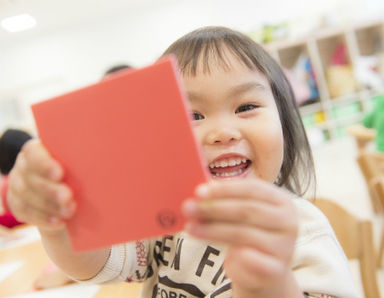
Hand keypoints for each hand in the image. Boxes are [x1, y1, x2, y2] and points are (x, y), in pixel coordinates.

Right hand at [7, 140, 75, 231]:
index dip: (44, 164)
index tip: (60, 174)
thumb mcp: (79, 167)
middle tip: (68, 198)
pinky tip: (59, 222)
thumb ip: (80, 163)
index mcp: (37, 150)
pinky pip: (24, 213)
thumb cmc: (79, 175)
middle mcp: (23, 166)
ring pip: (26, 197)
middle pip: (30, 179)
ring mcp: (17, 186)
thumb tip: (96, 165)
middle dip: (50, 190)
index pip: (34, 153)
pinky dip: (43, 219)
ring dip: (49, 206)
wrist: (68, 197)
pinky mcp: (17, 204)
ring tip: (69, 212)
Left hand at [182, 179, 300, 296]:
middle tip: (188, 208)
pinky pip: (249, 259)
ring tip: (190, 227)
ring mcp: (285, 246)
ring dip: (212, 230)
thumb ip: (225, 202)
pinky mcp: (276, 269)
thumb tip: (197, 195)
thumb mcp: (240, 215)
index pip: (252, 189)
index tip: (198, 191)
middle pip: (247, 210)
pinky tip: (215, 251)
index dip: (225, 189)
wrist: (263, 271)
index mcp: (281, 201)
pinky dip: (232, 255)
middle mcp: (288, 221)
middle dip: (214, 208)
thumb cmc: (248, 235)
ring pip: (243, 233)